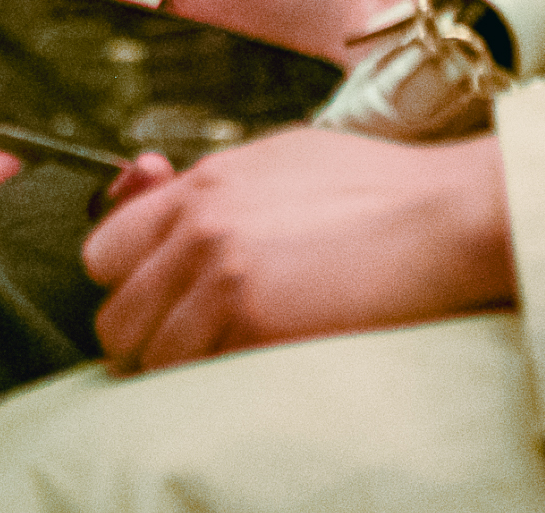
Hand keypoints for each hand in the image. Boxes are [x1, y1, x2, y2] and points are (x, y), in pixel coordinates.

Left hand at [77, 129, 512, 368]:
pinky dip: (212, 382)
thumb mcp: (282, 162)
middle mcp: (197, 225)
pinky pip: (190, 377)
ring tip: (230, 356)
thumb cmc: (380, 191)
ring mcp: (219, 273)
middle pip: (114, 314)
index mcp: (203, 184)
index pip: (102, 250)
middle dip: (148, 336)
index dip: (130, 284)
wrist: (442, 217)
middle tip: (194, 340)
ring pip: (144, 355)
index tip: (160, 299)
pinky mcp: (249, 318)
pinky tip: (256, 362)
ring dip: (178, 368)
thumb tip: (158, 198)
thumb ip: (214, 188)